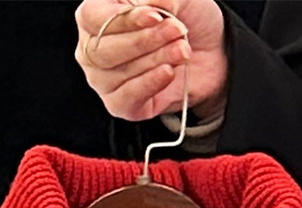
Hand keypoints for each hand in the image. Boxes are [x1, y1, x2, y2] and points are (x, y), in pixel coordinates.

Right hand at [75, 0, 227, 124]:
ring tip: (181, 49)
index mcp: (98, 13)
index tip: (155, 16)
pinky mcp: (121, 104)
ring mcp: (104, 79)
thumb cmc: (186, 17)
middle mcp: (94, 47)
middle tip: (176, 31)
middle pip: (102, 50)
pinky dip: (150, 84)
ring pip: (117, 73)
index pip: (92, 17)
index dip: (124, 19)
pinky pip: (126, 99)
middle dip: (143, 40)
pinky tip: (168, 72)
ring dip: (155, 59)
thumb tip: (151, 4)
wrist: (209, 51)